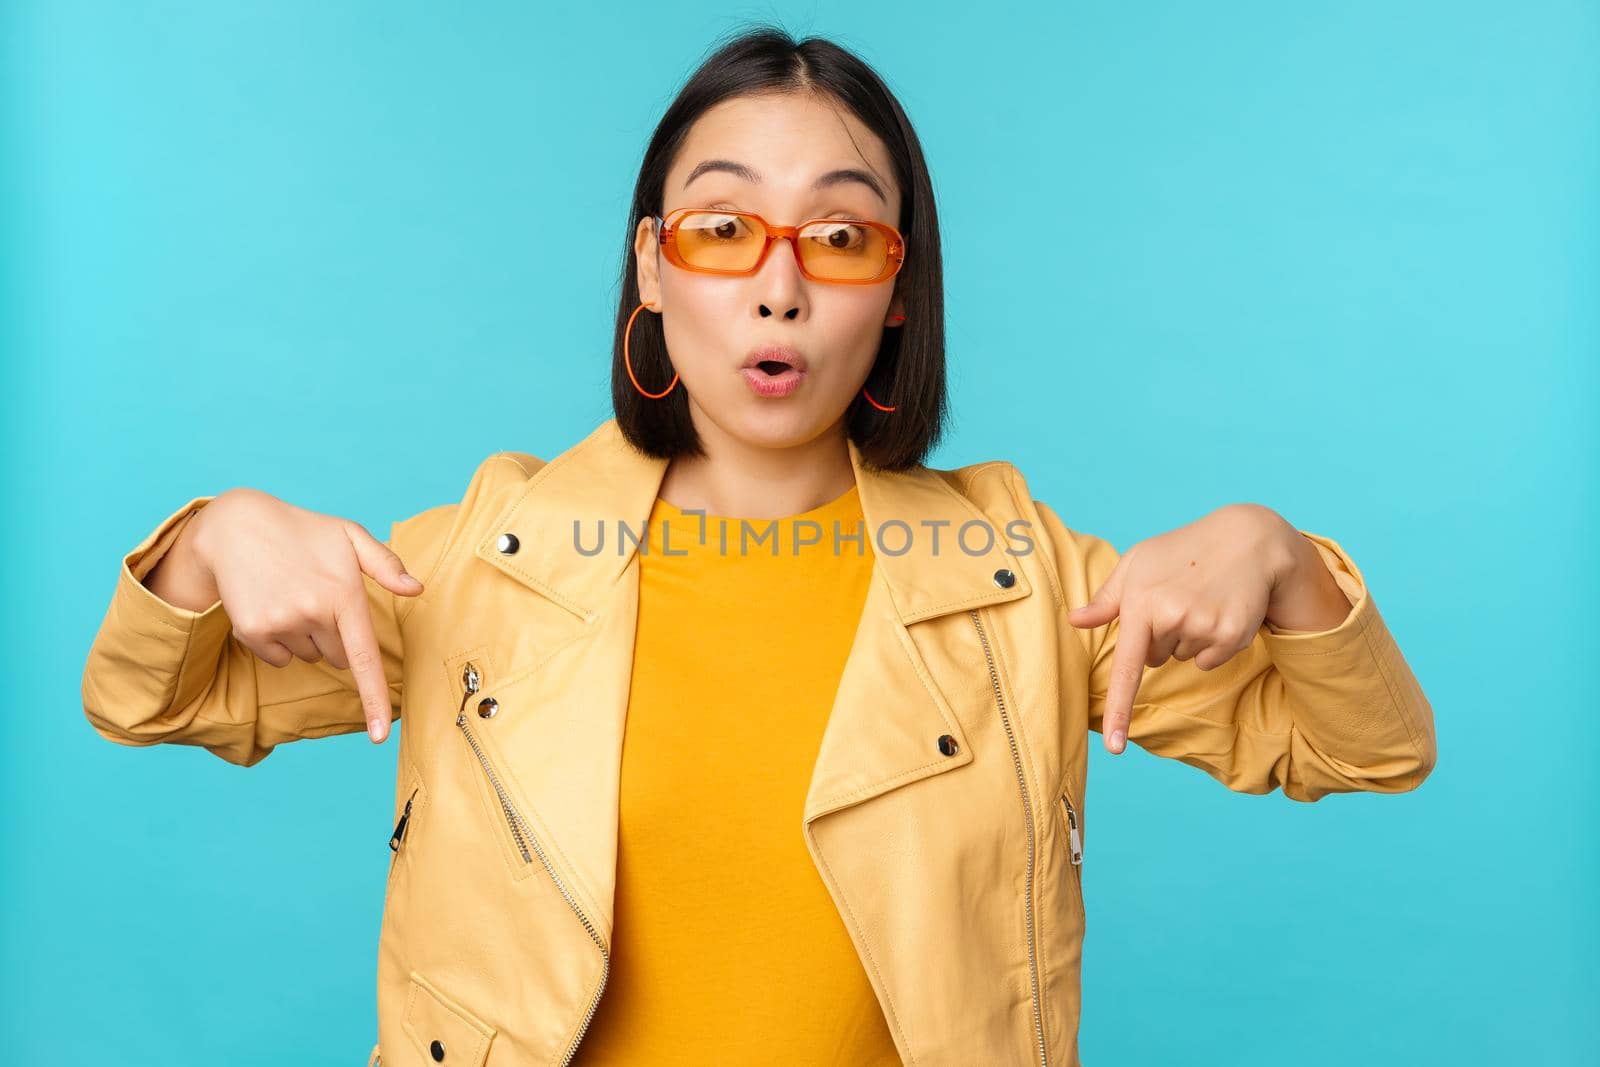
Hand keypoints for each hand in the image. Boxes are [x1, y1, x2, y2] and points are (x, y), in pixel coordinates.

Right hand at [186, 488, 424, 743]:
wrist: (237, 525)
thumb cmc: (303, 531)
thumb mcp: (349, 535)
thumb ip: (386, 564)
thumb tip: (417, 590)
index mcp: (344, 594)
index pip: (364, 659)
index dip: (374, 700)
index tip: (380, 736)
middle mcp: (314, 613)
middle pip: (340, 657)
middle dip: (335, 635)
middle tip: (317, 595)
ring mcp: (281, 623)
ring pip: (311, 656)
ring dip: (307, 636)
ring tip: (292, 594)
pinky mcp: (253, 631)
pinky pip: (279, 658)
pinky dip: (279, 641)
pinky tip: (272, 605)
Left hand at [1066, 504, 1297, 754]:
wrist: (1247, 539)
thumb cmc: (1181, 551)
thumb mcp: (1138, 564)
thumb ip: (1106, 599)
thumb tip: (1074, 621)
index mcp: (1142, 602)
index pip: (1128, 668)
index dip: (1121, 711)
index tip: (1115, 748)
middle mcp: (1174, 618)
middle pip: (1154, 660)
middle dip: (1161, 637)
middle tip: (1179, 598)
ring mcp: (1206, 628)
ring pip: (1182, 659)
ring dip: (1187, 636)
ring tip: (1200, 598)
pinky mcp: (1232, 636)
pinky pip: (1208, 661)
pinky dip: (1212, 643)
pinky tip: (1219, 609)